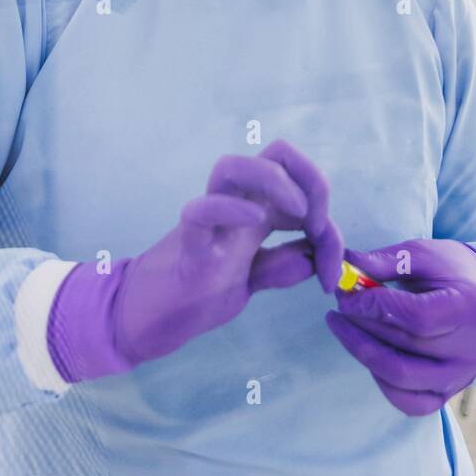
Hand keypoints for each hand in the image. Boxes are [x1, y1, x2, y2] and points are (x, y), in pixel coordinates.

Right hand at [47, 139, 343, 379]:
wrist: (143, 321)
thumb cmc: (193, 296)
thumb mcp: (248, 282)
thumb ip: (280, 267)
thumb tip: (313, 258)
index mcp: (253, 214)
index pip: (300, 186)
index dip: (328, 225)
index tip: (333, 271)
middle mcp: (233, 207)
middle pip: (275, 154)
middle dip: (312, 178)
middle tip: (318, 227)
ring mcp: (209, 223)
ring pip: (233, 166)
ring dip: (276, 181)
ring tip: (299, 216)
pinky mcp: (187, 249)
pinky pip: (200, 212)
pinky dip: (229, 208)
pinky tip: (255, 221)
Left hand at [324, 239, 475, 414]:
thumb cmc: (449, 270)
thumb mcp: (420, 255)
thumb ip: (383, 262)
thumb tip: (341, 267)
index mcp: (470, 309)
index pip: (418, 318)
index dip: (376, 308)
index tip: (346, 296)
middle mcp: (471, 350)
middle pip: (405, 348)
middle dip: (361, 326)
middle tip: (339, 304)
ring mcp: (460, 377)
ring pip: (401, 378)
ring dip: (363, 352)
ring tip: (344, 326)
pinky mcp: (447, 394)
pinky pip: (408, 401)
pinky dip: (381, 379)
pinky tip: (367, 351)